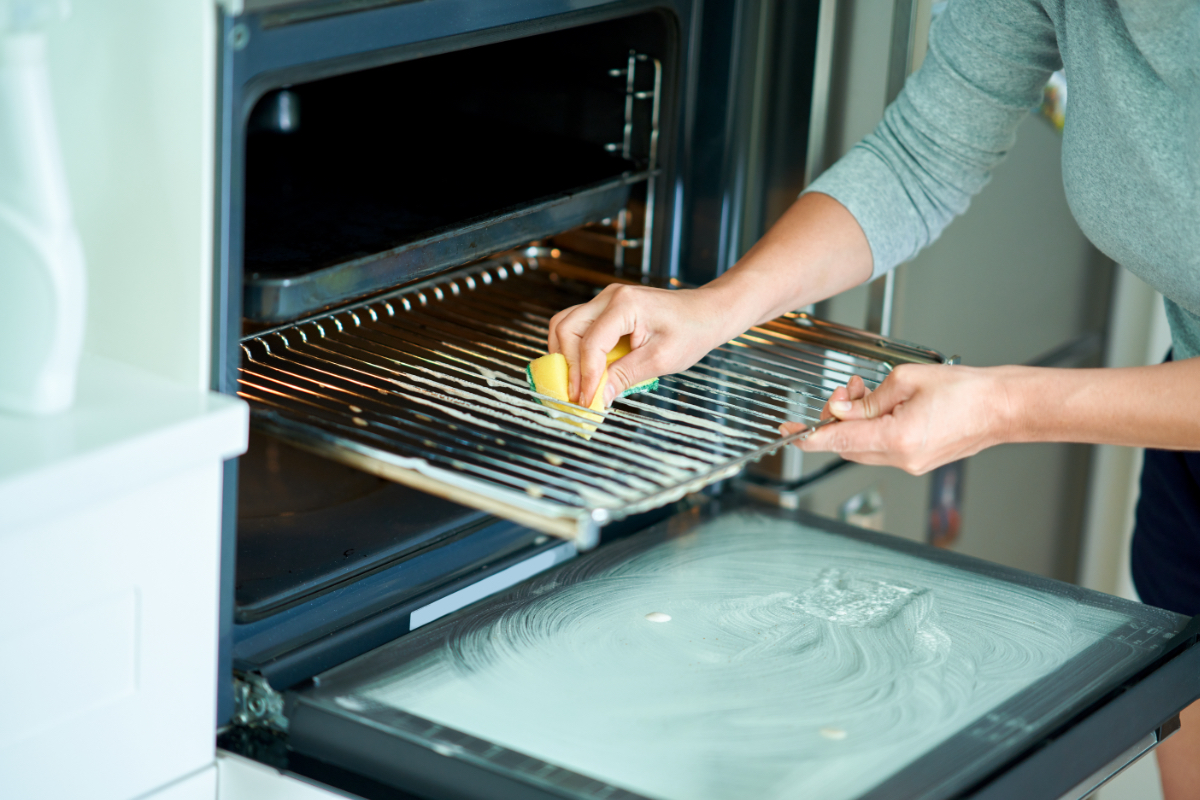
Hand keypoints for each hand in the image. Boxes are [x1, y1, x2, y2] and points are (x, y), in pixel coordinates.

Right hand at [547, 283, 736, 406]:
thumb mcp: (661, 360)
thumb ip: (625, 377)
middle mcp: (609, 297)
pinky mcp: (606, 310)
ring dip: (566, 356)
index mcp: (625, 305)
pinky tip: (585, 370)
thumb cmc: (691, 332)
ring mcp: (605, 301)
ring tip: (576, 383)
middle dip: (568, 365)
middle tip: (577, 395)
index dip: (585, 375)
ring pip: (565, 325)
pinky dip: (575, 350)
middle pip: (567, 328)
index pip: (591, 342)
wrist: (706, 313)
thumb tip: (598, 398)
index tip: (586, 401)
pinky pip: (578, 327)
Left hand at [780, 365, 1013, 474]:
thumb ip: (868, 399)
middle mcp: (902, 459)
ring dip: (856, 423)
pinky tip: (884, 408)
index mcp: (896, 439)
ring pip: (862, 448)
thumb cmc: (966, 391)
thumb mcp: (906, 380)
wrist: (1002, 408)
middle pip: (846, 445)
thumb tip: (842, 409)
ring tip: (869, 394)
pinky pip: (882, 449)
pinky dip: (873, 430)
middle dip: (837, 418)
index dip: (808, 436)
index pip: (837, 440)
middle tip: (846, 393)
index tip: (789, 433)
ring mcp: (911, 465)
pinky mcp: (918, 462)